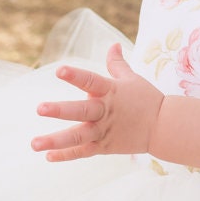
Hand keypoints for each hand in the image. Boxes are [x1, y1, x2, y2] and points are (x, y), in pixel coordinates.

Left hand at [32, 44, 163, 161]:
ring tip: (34, 143)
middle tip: (39, 108)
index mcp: (111, 91)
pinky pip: (83, 152)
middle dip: (60, 110)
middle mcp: (105, 112)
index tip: (59, 70)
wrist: (165, 127)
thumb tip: (113, 44)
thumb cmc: (147, 99)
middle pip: (81, 111)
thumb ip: (117, 64)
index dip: (76, 76)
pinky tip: (48, 156)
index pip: (91, 81)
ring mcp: (104, 131)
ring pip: (78, 137)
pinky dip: (66, 155)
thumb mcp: (132, 79)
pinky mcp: (105, 147)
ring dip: (56, 141)